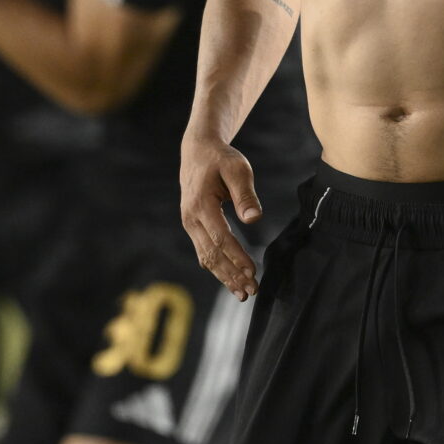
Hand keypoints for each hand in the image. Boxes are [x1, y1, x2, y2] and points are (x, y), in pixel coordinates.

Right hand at [180, 137, 263, 298]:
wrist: (198, 151)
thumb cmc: (221, 159)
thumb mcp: (238, 168)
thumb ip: (245, 194)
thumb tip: (254, 219)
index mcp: (201, 204)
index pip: (220, 238)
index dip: (236, 257)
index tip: (252, 272)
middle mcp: (191, 218)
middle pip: (211, 254)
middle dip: (231, 275)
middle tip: (251, 291)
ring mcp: (189, 224)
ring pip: (206, 257)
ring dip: (224, 276)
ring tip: (242, 292)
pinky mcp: (193, 227)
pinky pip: (204, 252)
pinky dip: (217, 267)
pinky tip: (231, 279)